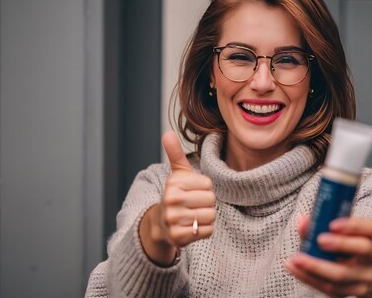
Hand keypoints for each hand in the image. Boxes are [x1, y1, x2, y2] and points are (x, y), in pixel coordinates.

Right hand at [139, 131, 216, 265]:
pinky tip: (192, 227)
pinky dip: (204, 230)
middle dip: (206, 203)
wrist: (159, 225)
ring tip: (193, 215)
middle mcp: (171, 201)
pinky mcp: (179, 237)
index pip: (208, 184)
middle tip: (193, 205)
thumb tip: (167, 133)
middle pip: (211, 200)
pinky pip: (207, 231)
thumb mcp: (176, 175)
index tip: (193, 192)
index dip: (204, 189)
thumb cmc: (175, 196)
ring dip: (206, 217)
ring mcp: (173, 220)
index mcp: (173, 184)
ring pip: (211, 216)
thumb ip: (175, 154)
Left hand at [285, 216, 371, 296]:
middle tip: (319, 240)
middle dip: (340, 244)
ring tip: (297, 259)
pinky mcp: (351, 292)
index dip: (354, 225)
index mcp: (368, 236)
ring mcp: (364, 277)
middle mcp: (370, 257)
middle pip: (363, 249)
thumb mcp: (335, 235)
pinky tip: (295, 269)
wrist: (361, 276)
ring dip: (316, 266)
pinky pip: (329, 287)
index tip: (332, 224)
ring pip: (342, 274)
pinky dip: (309, 277)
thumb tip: (302, 221)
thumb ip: (318, 225)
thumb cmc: (343, 249)